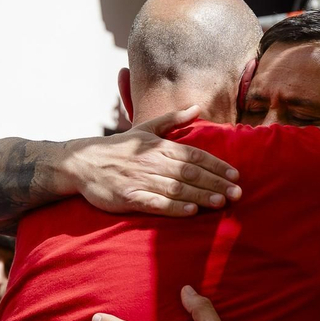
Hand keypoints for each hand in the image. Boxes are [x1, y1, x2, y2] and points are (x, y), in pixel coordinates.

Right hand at [61, 108, 242, 217]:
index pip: (195, 155)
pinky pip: (156, 203)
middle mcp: (154, 162)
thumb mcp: (145, 129)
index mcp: (160, 146)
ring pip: (177, 189)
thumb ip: (173, 120)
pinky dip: (174, 208)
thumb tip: (197, 108)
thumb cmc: (118, 148)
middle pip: (191, 173)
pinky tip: (190, 212)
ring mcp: (142, 180)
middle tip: (237, 193)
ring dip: (201, 196)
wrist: (82, 162)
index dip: (217, 166)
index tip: (235, 175)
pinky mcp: (130, 197)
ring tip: (221, 203)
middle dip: (216, 183)